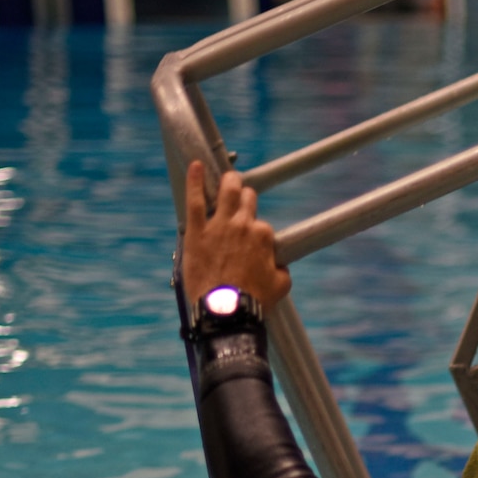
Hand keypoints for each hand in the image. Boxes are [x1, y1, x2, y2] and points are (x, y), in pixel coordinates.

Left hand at [178, 159, 290, 308]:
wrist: (226, 311)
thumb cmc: (254, 301)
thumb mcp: (280, 285)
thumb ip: (281, 269)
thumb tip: (279, 266)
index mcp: (263, 236)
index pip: (262, 224)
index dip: (257, 232)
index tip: (252, 240)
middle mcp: (243, 224)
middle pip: (247, 198)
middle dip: (245, 198)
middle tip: (242, 200)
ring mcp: (219, 225)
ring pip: (226, 192)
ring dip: (229, 182)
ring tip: (228, 178)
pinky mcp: (197, 231)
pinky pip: (195, 200)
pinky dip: (195, 180)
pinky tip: (195, 165)